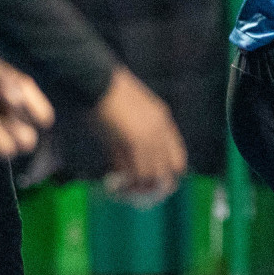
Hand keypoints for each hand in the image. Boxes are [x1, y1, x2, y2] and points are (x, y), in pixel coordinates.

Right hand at [93, 66, 187, 203]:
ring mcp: (148, 137)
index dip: (167, 173)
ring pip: (151, 176)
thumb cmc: (106, 94)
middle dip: (157, 186)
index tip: (156, 182)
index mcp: (163, 121)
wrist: (96, 80)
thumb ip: (135, 137)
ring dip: (138, 188)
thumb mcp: (129, 115)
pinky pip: (133, 171)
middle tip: (142, 194)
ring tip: (126, 192)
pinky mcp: (132, 141)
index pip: (178, 159)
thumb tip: (127, 164)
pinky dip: (124, 181)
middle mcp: (160, 131)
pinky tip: (115, 185)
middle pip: (168, 171)